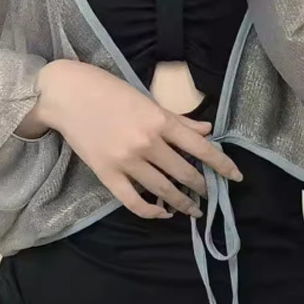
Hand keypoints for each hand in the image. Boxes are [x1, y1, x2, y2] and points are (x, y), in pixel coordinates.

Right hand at [34, 59, 242, 219]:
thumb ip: (178, 120)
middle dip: (201, 187)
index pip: (202, 148)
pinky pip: (134, 201)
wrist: (67, 94)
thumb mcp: (147, 100)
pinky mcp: (107, 174)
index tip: (236, 177)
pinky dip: (151, 211)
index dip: (222, 165)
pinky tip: (162, 213)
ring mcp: (127, 161)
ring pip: (163, 190)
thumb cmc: (107, 90)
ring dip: (181, 202)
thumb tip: (206, 131)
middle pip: (185, 173)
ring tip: (191, 209)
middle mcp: (148, 143)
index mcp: (160, 121)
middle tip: (208, 194)